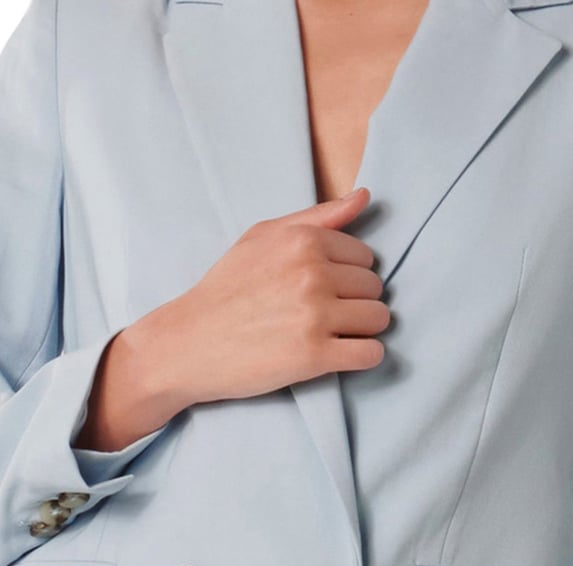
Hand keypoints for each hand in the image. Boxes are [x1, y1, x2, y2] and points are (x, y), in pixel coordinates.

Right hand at [132, 186, 388, 408]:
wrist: (189, 343)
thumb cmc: (226, 289)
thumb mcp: (261, 238)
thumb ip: (316, 217)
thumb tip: (364, 196)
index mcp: (303, 241)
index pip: (365, 257)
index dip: (347, 276)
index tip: (323, 289)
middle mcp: (312, 274)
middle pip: (374, 288)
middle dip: (356, 302)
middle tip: (323, 314)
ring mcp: (315, 316)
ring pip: (379, 319)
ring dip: (363, 330)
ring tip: (333, 334)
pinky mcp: (315, 357)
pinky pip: (371, 354)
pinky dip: (364, 357)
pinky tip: (341, 355)